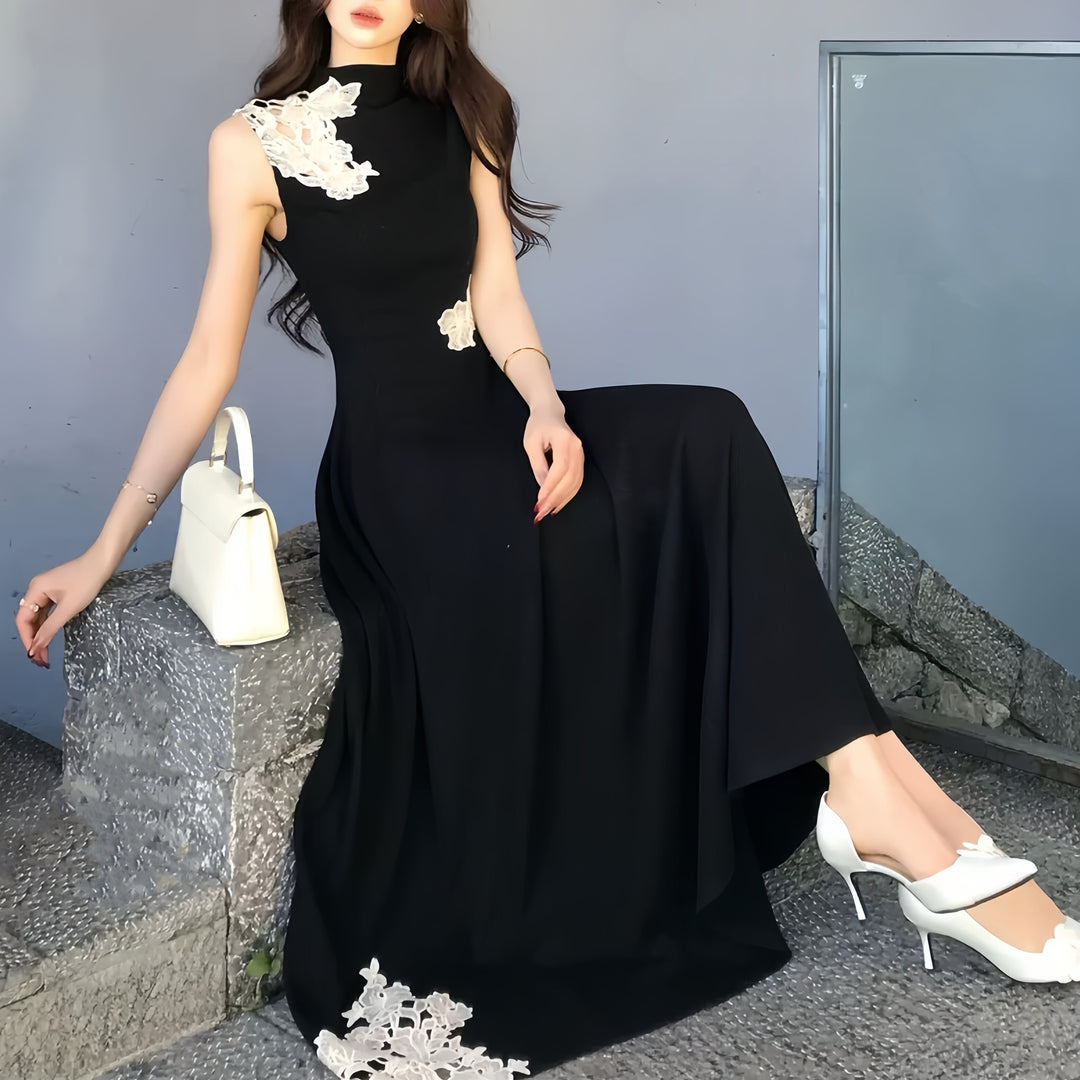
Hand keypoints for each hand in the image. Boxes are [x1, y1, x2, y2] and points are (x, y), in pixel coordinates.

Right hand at [15, 547, 113, 667]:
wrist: (102, 563)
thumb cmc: (87, 582)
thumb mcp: (69, 609)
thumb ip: (50, 628)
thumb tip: (36, 646)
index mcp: (35, 590)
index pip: (23, 619)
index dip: (27, 639)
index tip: (33, 655)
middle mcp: (37, 589)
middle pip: (29, 618)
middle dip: (34, 639)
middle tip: (40, 658)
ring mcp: (46, 590)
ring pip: (38, 616)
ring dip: (41, 633)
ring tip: (44, 653)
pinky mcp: (57, 591)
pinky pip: (47, 611)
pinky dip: (48, 624)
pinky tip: (50, 636)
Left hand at [523, 404, 584, 521]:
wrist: (550, 414)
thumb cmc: (538, 426)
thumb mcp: (531, 443)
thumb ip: (538, 464)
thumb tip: (543, 485)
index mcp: (564, 440)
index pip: (560, 468)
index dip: (551, 486)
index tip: (540, 500)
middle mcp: (577, 448)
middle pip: (570, 478)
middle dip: (556, 497)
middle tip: (542, 511)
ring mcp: (581, 454)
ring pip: (576, 482)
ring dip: (562, 499)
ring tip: (549, 511)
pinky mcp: (580, 461)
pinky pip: (577, 481)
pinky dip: (568, 494)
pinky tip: (558, 503)